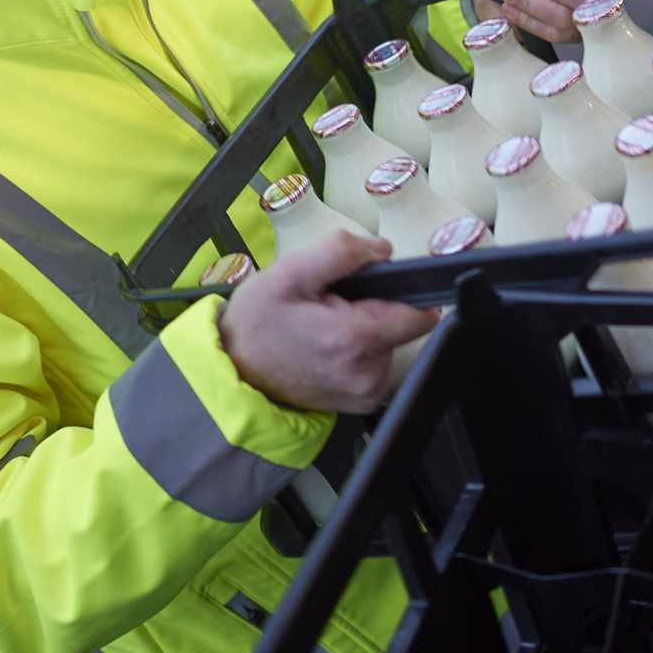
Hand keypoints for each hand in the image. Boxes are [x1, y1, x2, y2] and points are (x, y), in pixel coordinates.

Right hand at [217, 230, 436, 413]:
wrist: (232, 373)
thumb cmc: (256, 323)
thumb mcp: (289, 272)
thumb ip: (341, 251)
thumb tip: (382, 250)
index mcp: (356, 340)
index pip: (419, 314)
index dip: (400, 290)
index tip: (370, 287)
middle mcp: (368, 374)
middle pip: (402, 325)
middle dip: (373, 308)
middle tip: (330, 306)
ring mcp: (365, 393)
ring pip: (389, 344)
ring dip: (364, 329)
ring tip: (323, 326)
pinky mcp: (360, 402)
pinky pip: (376, 364)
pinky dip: (357, 351)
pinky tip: (326, 346)